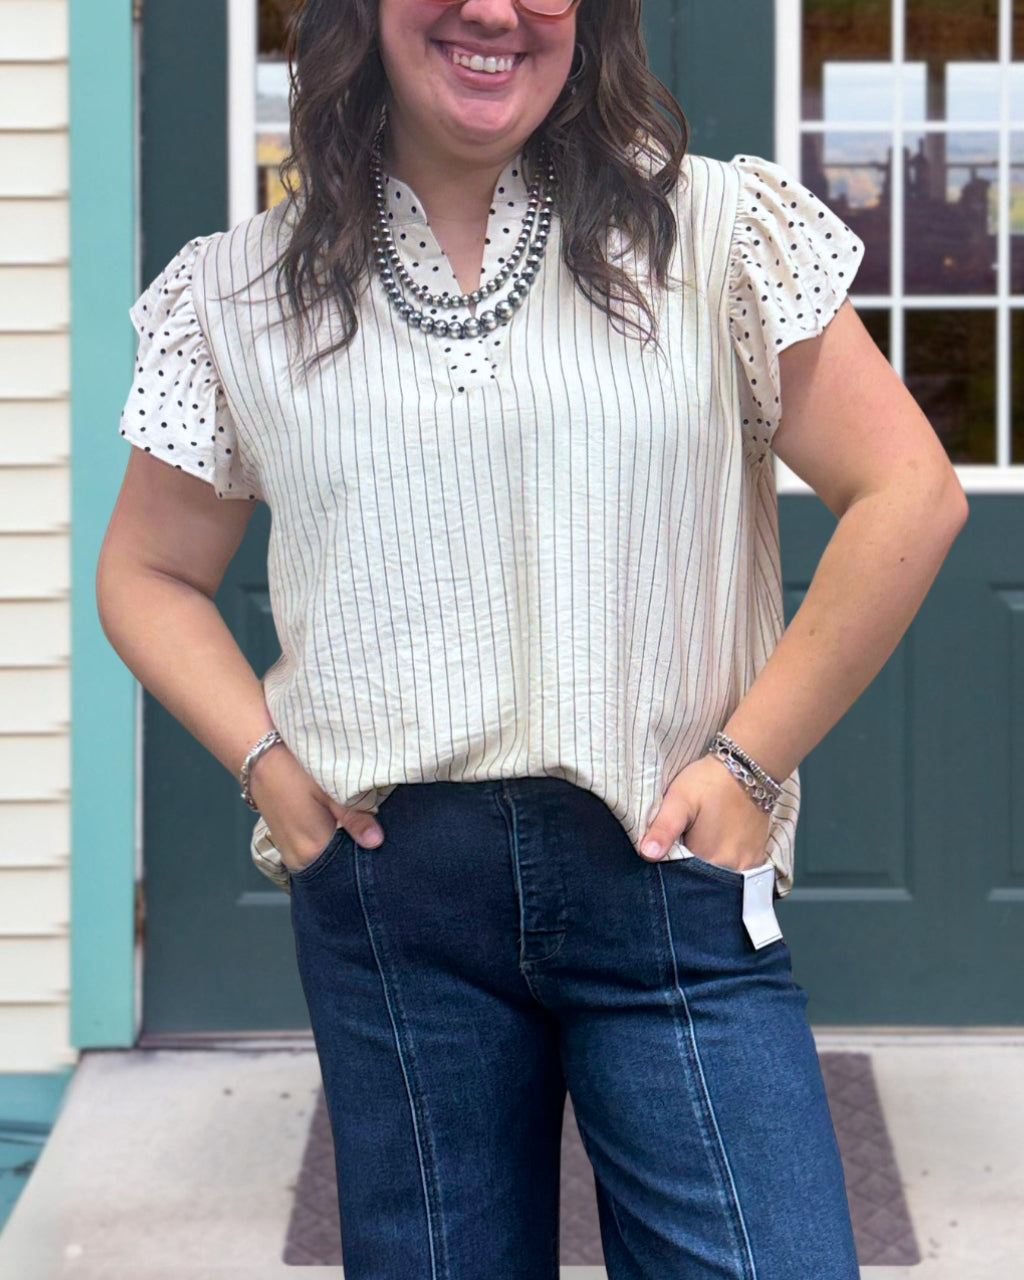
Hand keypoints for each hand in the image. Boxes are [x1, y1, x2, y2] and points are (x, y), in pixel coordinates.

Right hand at [247, 743, 385, 872]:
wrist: (260, 759)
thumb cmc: (294, 771)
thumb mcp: (330, 790)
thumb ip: (355, 818)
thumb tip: (376, 841)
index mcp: (313, 850)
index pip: (350, 869)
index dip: (368, 856)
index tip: (380, 843)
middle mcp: (299, 861)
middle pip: (337, 869)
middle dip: (355, 854)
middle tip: (371, 834)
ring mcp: (290, 856)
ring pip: (325, 863)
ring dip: (340, 850)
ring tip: (353, 828)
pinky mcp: (286, 847)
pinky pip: (314, 857)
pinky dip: (327, 847)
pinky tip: (336, 828)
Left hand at [639, 754, 770, 871]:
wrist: (748, 768)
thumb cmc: (709, 782)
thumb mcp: (679, 800)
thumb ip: (663, 828)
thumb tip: (647, 854)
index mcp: (709, 858)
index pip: (684, 882)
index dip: (672, 874)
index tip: (665, 859)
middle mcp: (732, 868)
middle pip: (704, 884)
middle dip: (690, 876)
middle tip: (682, 849)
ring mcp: (748, 865)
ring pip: (721, 880)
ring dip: (707, 872)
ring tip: (698, 848)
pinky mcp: (757, 858)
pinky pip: (737, 874)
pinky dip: (724, 867)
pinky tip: (715, 849)